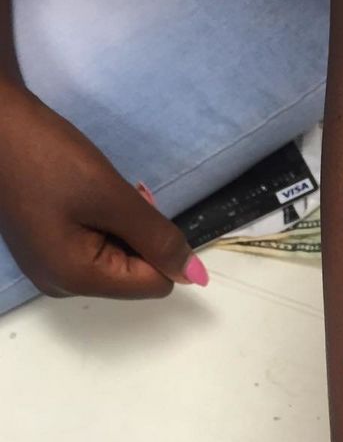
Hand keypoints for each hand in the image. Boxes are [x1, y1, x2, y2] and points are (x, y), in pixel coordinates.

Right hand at [0, 85, 207, 298]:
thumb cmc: (49, 158)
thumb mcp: (113, 198)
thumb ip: (158, 239)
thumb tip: (195, 276)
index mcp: (76, 279)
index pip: (154, 283)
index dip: (161, 247)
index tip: (137, 208)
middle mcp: (62, 284)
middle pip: (135, 273)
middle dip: (140, 235)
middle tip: (114, 196)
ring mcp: (51, 266)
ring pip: (119, 257)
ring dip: (124, 224)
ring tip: (97, 191)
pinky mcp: (47, 247)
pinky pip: (96, 245)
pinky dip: (105, 221)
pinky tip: (87, 194)